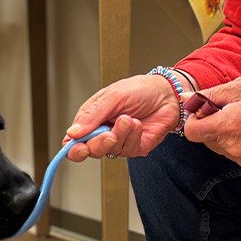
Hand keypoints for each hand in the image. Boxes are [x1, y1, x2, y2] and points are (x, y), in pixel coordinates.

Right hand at [64, 74, 182, 161]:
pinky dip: (133, 137)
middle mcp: (104, 131)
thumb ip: (92, 115)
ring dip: (120, 135)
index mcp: (93, 119)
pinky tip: (138, 125)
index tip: (79, 148)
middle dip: (99, 144)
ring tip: (129, 119)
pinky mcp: (135, 147)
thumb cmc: (139, 89)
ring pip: (110, 150)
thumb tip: (72, 133)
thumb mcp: (112, 96)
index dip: (73, 148)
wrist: (168, 93)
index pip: (75, 140)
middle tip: (109, 134)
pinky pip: (128, 150)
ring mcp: (120, 140)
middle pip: (91, 150)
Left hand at [184, 77, 240, 174]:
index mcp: (228, 126)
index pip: (191, 132)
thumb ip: (212, 95)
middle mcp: (233, 148)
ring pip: (222, 149)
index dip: (195, 120)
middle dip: (213, 126)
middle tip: (232, 112)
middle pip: (206, 141)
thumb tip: (189, 99)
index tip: (205, 112)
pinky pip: (238, 157)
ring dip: (227, 137)